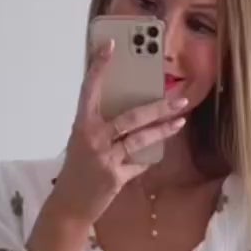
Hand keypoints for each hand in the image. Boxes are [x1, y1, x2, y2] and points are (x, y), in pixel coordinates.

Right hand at [47, 43, 188, 227]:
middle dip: (158, 107)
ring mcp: (105, 158)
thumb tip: (129, 110)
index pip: (90, 89)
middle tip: (179, 98)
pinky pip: (139, 163)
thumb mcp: (83, 142)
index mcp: (82, 124)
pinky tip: (158, 152)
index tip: (110, 45)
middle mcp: (93, 138)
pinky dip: (148, 158)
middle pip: (131, 116)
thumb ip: (101, 126)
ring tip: (180, 120)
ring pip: (140, 139)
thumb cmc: (78, 170)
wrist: (70, 205)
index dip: (99, 67)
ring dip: (164, 130)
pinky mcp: (115, 177)